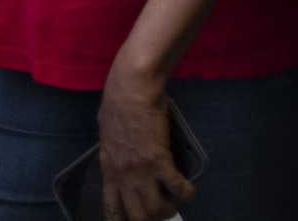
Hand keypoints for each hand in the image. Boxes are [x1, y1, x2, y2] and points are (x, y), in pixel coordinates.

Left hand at [96, 66, 193, 220]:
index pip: (112, 209)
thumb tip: (118, 156)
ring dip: (169, 209)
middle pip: (137, 217)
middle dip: (151, 220)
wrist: (132, 89)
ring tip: (175, 203)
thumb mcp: (107, 134)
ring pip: (156, 208)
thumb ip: (113, 152)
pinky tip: (190, 190)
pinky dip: (186, 192)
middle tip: (160, 212)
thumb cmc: (117, 104)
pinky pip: (176, 187)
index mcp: (109, 170)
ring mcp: (141, 171)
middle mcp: (123, 177)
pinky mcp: (160, 160)